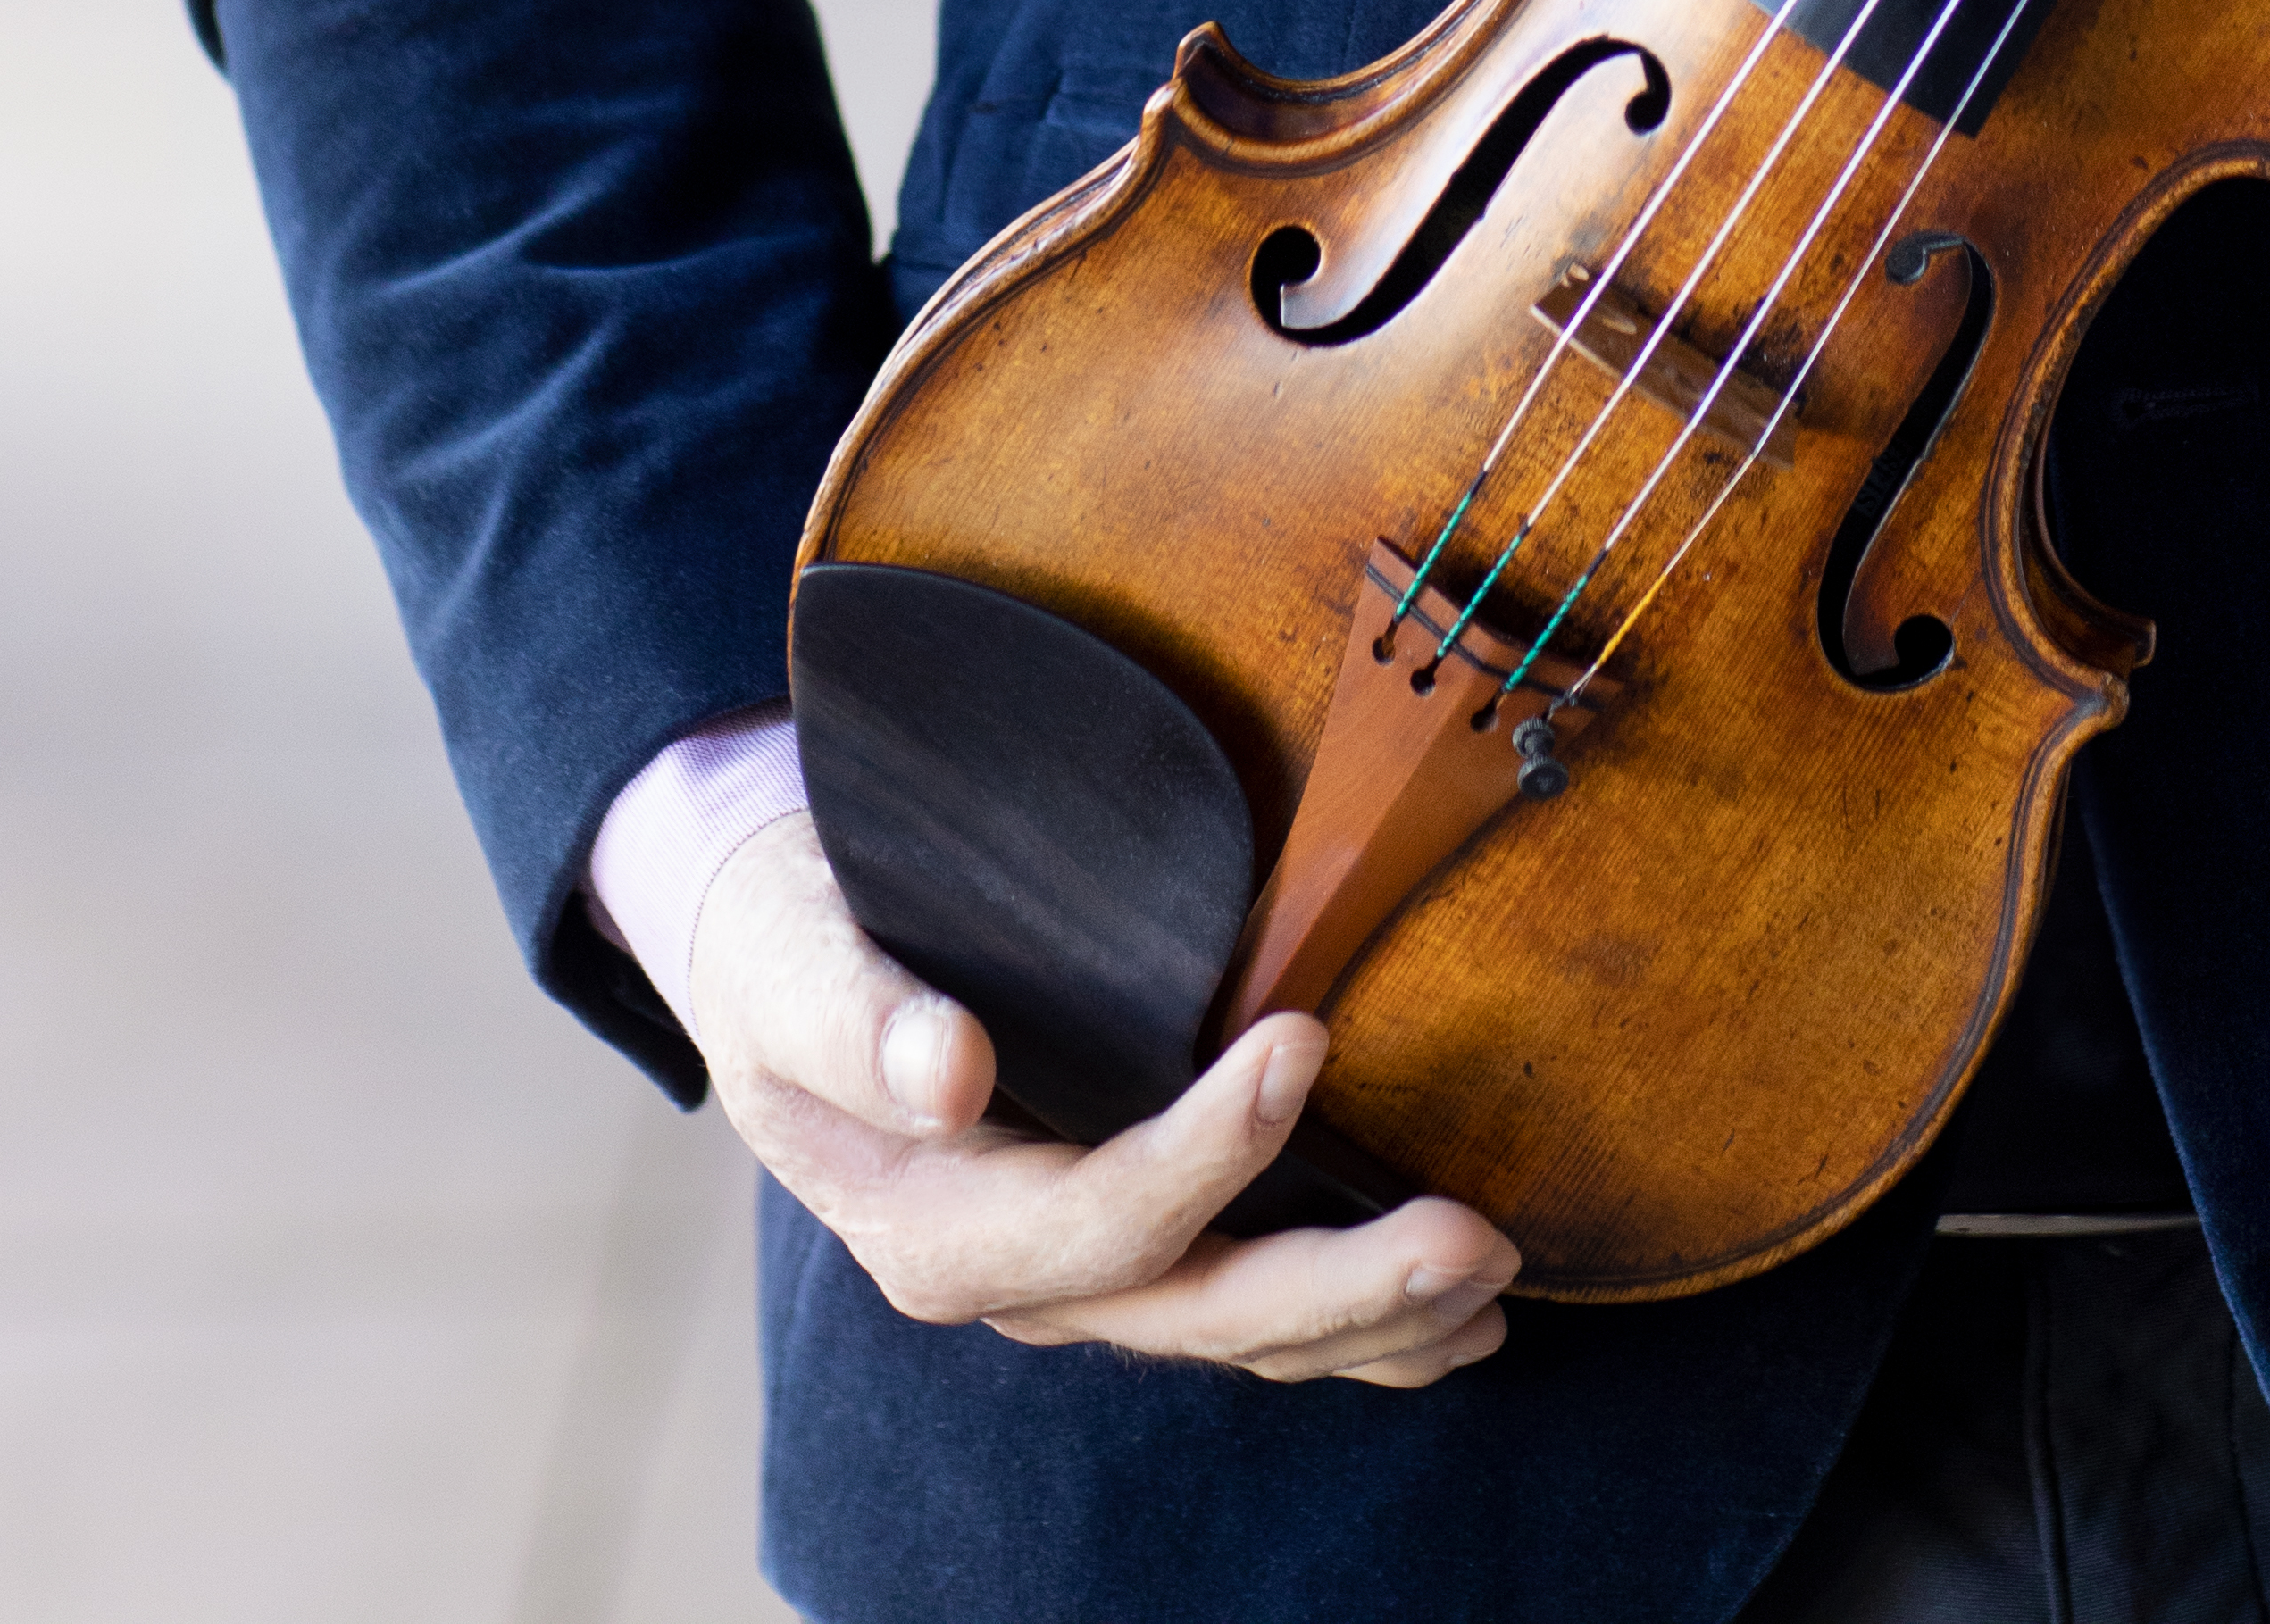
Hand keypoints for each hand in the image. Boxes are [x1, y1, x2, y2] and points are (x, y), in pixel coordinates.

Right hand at [690, 814, 1516, 1383]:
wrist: (776, 950)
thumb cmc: (786, 936)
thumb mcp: (789, 955)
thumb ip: (859, 1018)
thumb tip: (948, 1072)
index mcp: (933, 1224)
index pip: (1096, 1216)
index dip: (1207, 1149)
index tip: (1303, 1041)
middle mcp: (1015, 1279)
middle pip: (1196, 1310)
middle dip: (1342, 1287)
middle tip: (1475, 1241)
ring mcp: (1076, 1279)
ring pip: (1239, 1333)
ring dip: (1373, 1318)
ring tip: (1493, 1280)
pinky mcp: (1126, 1250)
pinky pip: (1246, 1314)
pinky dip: (1352, 1329)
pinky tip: (1448, 1323)